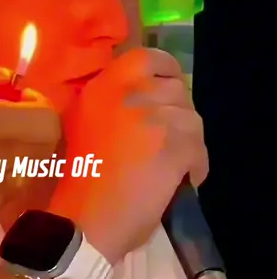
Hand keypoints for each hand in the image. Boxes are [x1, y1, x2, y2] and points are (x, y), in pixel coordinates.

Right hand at [52, 48, 207, 262]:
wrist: (83, 220)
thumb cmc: (79, 181)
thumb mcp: (83, 125)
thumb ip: (111, 104)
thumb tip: (146, 101)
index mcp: (101, 87)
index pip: (148, 57)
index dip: (166, 73)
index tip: (167, 92)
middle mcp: (127, 93)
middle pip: (176, 90)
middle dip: (179, 115)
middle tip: (171, 140)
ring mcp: (151, 117)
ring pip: (192, 119)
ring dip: (190, 143)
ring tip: (177, 165)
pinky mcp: (172, 146)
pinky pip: (199, 148)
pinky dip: (197, 166)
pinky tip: (185, 180)